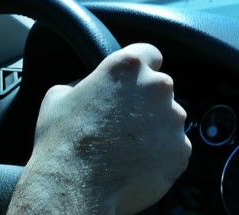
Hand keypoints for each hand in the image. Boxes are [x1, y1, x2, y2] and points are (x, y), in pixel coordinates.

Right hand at [8, 43, 191, 213]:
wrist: (75, 185)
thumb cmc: (64, 139)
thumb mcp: (58, 97)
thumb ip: (81, 82)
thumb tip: (86, 86)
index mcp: (127, 67)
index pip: (149, 53)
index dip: (143, 65)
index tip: (138, 78)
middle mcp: (156, 87)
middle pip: (159, 87)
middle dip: (145, 100)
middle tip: (123, 120)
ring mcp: (172, 120)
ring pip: (169, 118)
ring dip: (154, 127)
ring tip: (127, 146)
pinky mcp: (180, 151)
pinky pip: (174, 146)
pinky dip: (161, 152)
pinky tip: (137, 162)